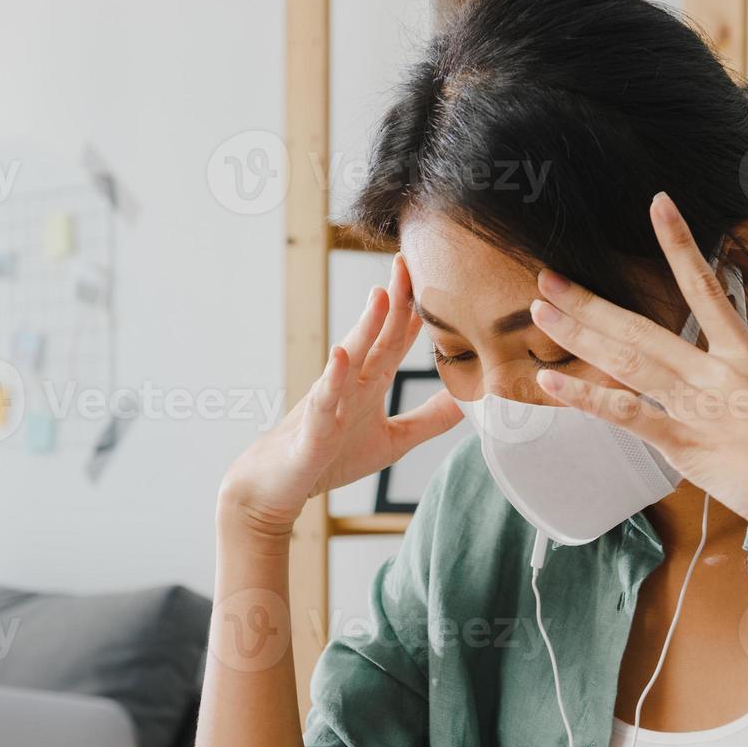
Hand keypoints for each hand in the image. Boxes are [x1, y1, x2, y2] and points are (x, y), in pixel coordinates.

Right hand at [220, 256, 462, 534]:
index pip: (396, 340)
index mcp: (370, 384)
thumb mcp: (394, 440)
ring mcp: (330, 400)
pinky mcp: (314, 427)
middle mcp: (350, 383)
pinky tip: (341, 355)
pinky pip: (324, 398)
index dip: (416, 312)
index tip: (435, 278)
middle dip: (393, 301)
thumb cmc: (332, 457)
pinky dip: (333, 377)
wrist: (279, 484)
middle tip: (406, 262)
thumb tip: (469, 401)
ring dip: (365, 327)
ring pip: (350, 357)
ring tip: (381, 295)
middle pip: (376, 337)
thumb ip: (430, 420)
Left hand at [527, 192, 747, 553]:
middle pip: (640, 327)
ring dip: (578, 337)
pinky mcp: (686, 445)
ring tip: (539, 314)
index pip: (707, 287)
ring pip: (625, 361)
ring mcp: (697, 407)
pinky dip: (585, 400)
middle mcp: (716, 374)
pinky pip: (626, 416)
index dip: (680, 243)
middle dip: (590, 302)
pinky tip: (549, 385)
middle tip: (547, 279)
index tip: (658, 206)